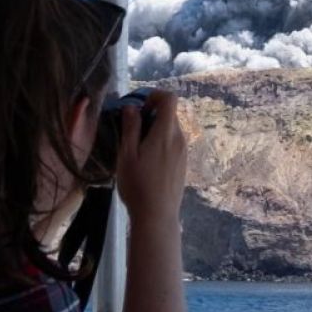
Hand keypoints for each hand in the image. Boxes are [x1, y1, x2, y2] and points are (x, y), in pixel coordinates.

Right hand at [114, 91, 186, 224]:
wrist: (157, 215)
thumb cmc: (138, 184)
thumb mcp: (127, 154)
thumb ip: (131, 128)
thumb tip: (132, 107)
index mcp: (166, 133)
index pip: (170, 98)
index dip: (154, 95)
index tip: (138, 108)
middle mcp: (180, 138)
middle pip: (169, 114)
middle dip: (150, 114)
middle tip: (130, 130)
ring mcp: (184, 151)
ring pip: (171, 129)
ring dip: (154, 129)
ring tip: (135, 148)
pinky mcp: (183, 162)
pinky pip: (173, 142)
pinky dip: (160, 141)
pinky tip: (146, 161)